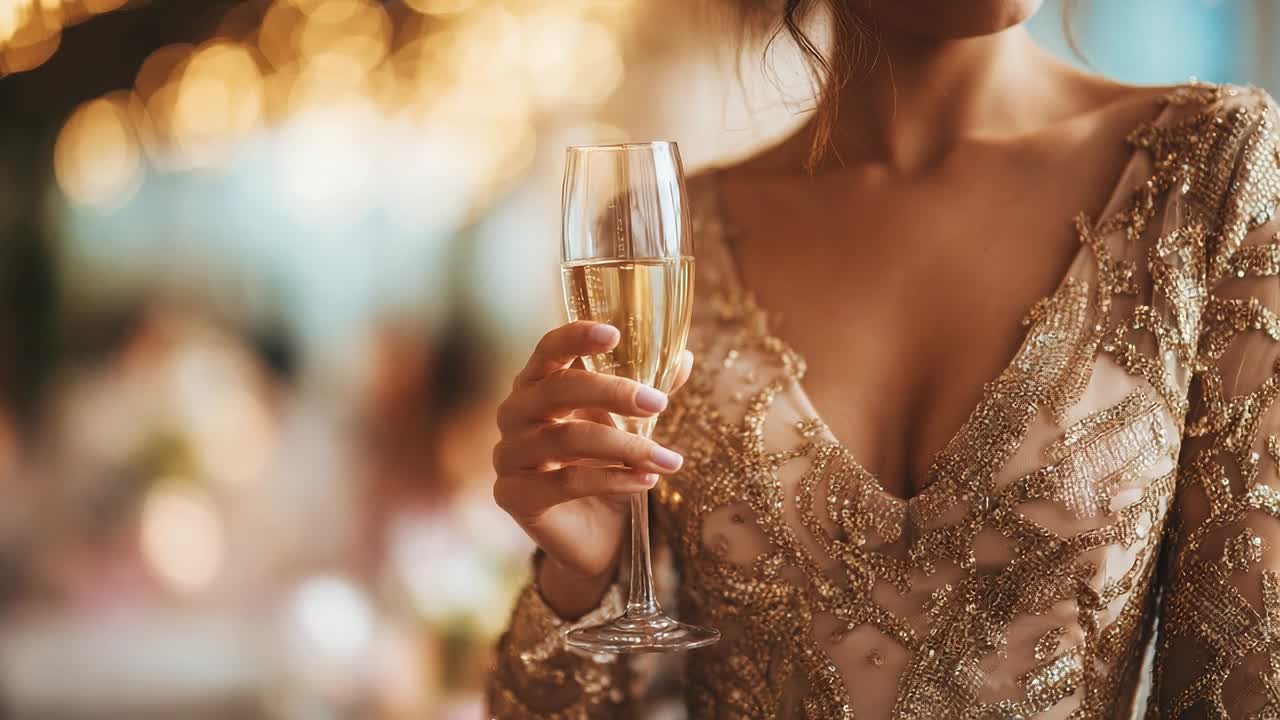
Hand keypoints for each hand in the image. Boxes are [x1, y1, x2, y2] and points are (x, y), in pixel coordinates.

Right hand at [492, 321, 692, 615]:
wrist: (594, 537)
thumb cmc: (606, 468)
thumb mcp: (630, 426)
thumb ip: (648, 392)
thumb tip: (684, 358)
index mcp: (537, 385)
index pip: (548, 351)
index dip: (576, 338)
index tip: (614, 333)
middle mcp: (514, 414)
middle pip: (557, 390)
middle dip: (613, 393)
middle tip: (659, 403)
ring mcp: (508, 455)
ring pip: (566, 439)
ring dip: (626, 446)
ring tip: (667, 459)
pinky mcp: (512, 496)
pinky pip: (566, 482)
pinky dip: (613, 479)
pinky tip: (646, 481)